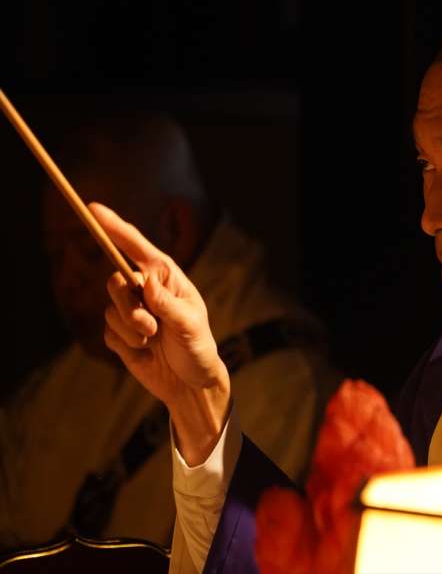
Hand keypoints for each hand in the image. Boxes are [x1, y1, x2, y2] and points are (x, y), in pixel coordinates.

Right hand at [91, 202, 230, 464]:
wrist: (189, 382)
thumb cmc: (197, 347)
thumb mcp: (190, 324)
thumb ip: (167, 304)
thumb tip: (146, 281)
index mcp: (166, 277)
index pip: (136, 247)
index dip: (115, 227)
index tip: (93, 209)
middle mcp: (145, 289)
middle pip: (115, 281)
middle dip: (129, 307)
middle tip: (150, 326)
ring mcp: (130, 310)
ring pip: (110, 310)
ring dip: (131, 329)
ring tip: (153, 340)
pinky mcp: (119, 333)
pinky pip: (108, 333)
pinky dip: (126, 345)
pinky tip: (145, 351)